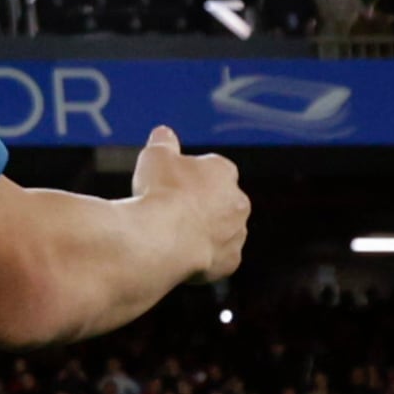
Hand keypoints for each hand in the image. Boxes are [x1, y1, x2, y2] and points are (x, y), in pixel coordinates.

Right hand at [130, 127, 247, 283]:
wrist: (164, 238)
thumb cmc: (161, 192)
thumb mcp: (154, 156)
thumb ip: (163, 143)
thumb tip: (163, 132)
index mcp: (223, 171)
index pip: (212, 169)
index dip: (189, 176)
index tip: (169, 184)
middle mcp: (238, 201)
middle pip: (220, 201)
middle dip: (200, 205)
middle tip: (170, 211)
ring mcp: (237, 233)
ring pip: (221, 231)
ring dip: (202, 232)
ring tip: (172, 236)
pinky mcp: (230, 261)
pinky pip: (217, 258)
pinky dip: (202, 258)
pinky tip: (180, 256)